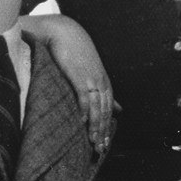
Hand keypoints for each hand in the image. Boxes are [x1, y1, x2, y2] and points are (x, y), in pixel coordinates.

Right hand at [27, 15, 115, 153]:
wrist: (62, 31)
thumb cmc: (73, 51)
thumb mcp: (91, 71)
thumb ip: (102, 90)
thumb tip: (118, 107)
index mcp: (103, 82)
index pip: (108, 110)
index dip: (106, 128)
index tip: (104, 144)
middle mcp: (100, 82)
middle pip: (104, 112)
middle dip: (102, 132)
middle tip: (99, 150)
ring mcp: (91, 80)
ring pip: (97, 109)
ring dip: (95, 126)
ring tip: (92, 142)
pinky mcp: (80, 76)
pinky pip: (84, 99)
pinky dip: (84, 112)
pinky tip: (80, 124)